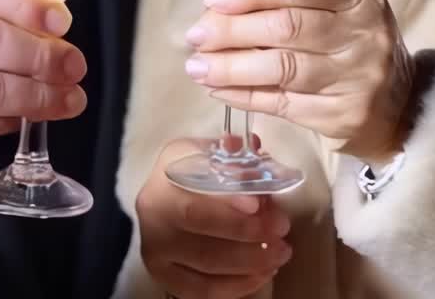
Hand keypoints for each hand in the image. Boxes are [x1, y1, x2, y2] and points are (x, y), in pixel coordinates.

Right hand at [137, 139, 291, 298]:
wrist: (165, 196)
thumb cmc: (192, 170)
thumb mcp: (207, 152)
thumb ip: (231, 155)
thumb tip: (256, 150)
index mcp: (163, 180)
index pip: (195, 199)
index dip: (228, 205)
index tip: (259, 205)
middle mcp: (153, 218)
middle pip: (202, 236)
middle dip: (249, 235)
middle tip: (282, 227)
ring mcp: (156, 252)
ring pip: (207, 266)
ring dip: (251, 262)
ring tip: (281, 252)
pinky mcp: (165, 278)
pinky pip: (203, 291)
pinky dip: (238, 286)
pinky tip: (263, 273)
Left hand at [185, 0, 414, 165]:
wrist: (402, 108)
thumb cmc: (356, 47)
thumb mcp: (342, 12)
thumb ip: (293, 1)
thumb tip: (223, 0)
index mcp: (361, 1)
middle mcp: (363, 39)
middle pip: (286, 29)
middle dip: (232, 31)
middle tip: (196, 34)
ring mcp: (355, 81)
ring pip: (281, 69)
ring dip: (230, 67)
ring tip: (197, 66)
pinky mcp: (341, 118)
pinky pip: (282, 104)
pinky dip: (244, 95)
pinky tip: (218, 89)